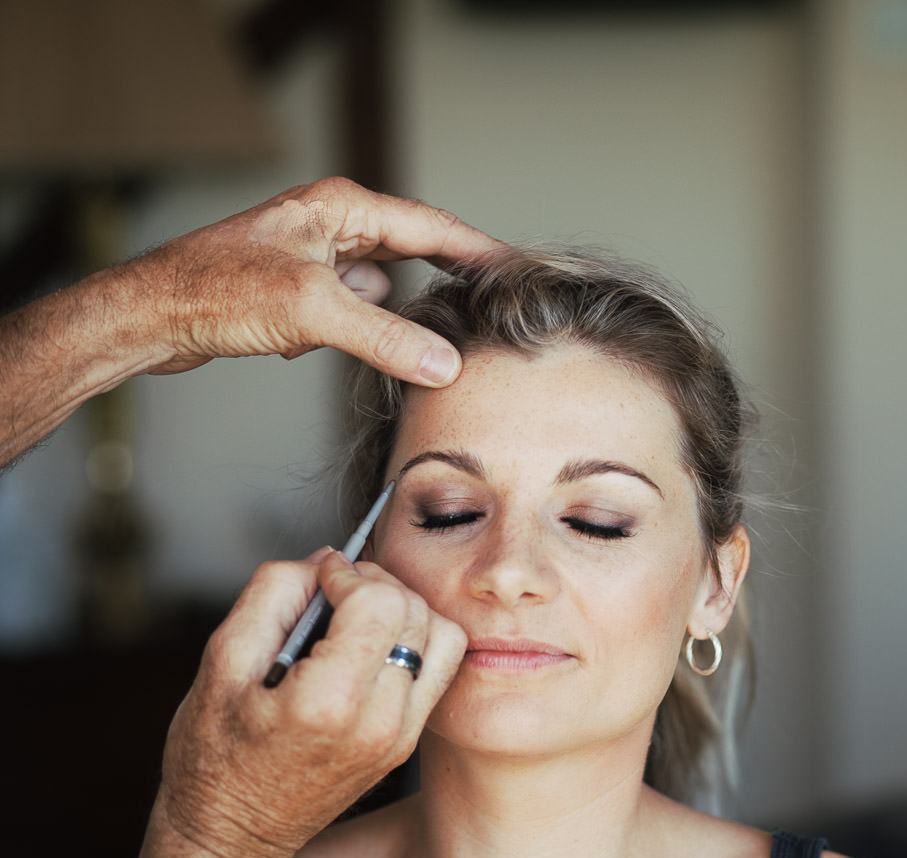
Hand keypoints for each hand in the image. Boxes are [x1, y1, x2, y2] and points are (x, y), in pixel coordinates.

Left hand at [135, 176, 502, 385]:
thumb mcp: (314, 314)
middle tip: (487, 312)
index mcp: (341, 207)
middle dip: (442, 284)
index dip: (480, 250)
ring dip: (381, 318)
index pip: (432, 225)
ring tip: (377, 340)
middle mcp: (331, 223)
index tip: (520, 269)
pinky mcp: (298, 288)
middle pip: (412, 253)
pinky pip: (349, 310)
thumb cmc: (217, 291)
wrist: (150, 314)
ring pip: (379, 289)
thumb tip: (444, 364)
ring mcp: (315, 255)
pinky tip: (304, 345)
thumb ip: (386, 338)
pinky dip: (344, 332)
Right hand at [158, 549, 465, 857]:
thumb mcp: (221, 662)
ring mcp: (401, 736)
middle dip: (376, 584)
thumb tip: (325, 558)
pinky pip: (439, 668)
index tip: (320, 577)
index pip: (379, 602)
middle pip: (415, 611)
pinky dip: (416, 641)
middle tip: (335, 592)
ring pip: (442, 635)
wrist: (233, 834)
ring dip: (404, 610)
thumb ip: (273, 594)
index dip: (349, 573)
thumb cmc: (214, 753)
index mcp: (328, 702)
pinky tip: (371, 646)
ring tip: (356, 617)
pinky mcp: (408, 742)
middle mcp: (379, 721)